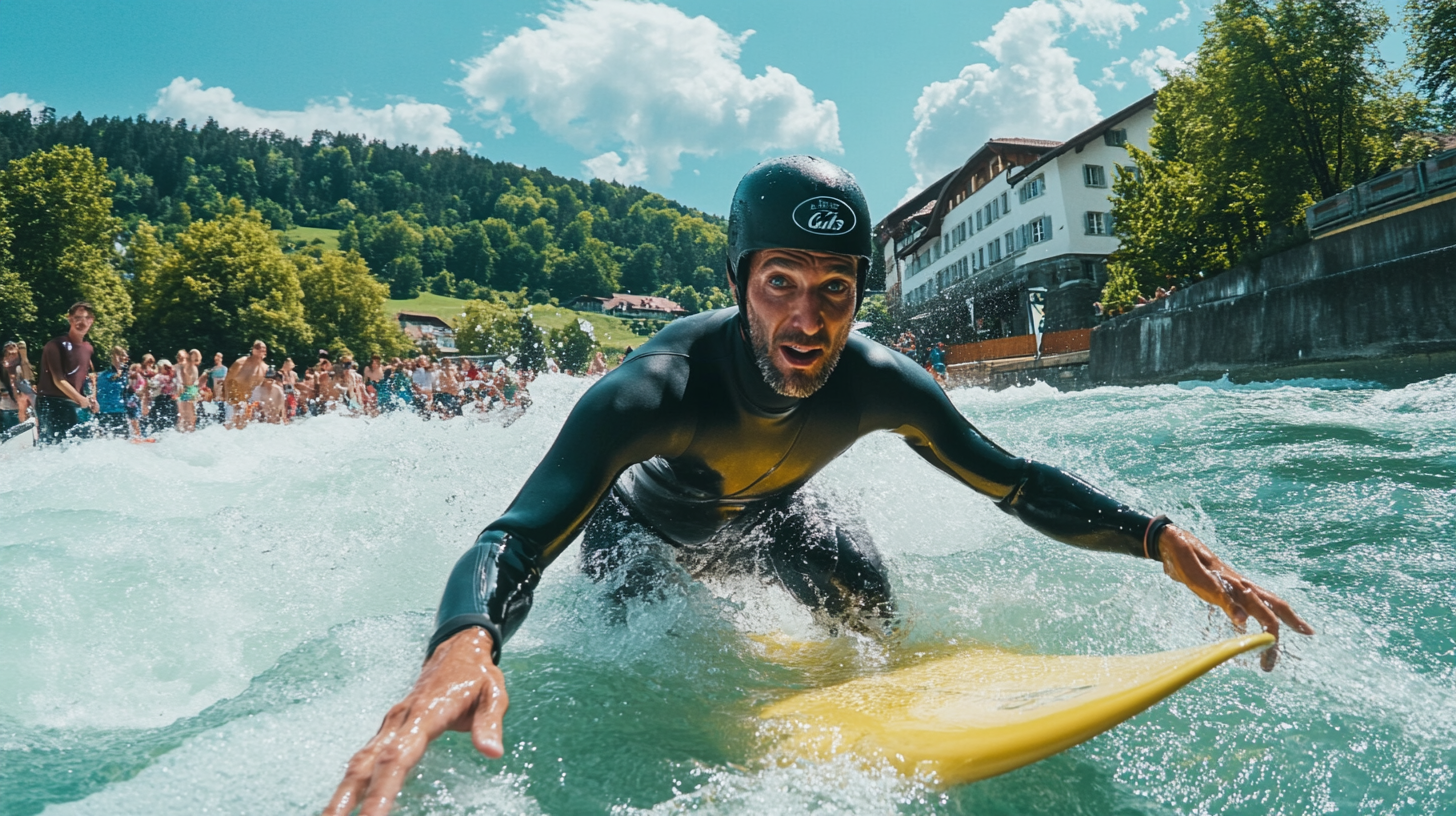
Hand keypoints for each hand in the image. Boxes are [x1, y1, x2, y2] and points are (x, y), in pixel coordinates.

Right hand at [325, 628, 506, 815]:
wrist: (459, 648)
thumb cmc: (477, 674)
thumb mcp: (494, 694)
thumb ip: (490, 724)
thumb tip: (493, 752)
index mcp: (426, 711)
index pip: (398, 756)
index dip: (382, 789)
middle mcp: (400, 719)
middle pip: (368, 763)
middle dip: (347, 798)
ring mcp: (391, 723)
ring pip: (360, 761)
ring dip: (341, 793)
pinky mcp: (388, 728)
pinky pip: (366, 757)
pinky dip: (352, 783)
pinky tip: (342, 805)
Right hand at [1158, 524, 1313, 670]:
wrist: (1172, 541)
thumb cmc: (1193, 565)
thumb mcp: (1212, 588)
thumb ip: (1227, 602)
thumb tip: (1241, 620)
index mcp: (1243, 588)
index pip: (1274, 603)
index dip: (1293, 617)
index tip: (1309, 632)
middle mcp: (1240, 585)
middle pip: (1272, 606)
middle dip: (1284, 628)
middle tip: (1282, 655)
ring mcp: (1225, 582)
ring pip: (1254, 602)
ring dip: (1264, 624)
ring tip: (1271, 645)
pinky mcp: (1207, 580)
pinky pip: (1223, 594)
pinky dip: (1232, 607)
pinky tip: (1239, 620)